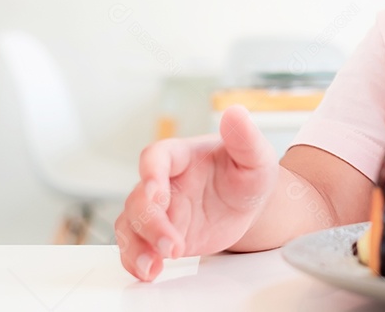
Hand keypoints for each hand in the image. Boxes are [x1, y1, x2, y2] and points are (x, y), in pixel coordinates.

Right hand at [116, 105, 278, 280]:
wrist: (250, 204)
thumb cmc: (248, 173)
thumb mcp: (255, 156)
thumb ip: (244, 137)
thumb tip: (235, 112)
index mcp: (182, 156)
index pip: (155, 157)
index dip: (150, 173)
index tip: (157, 193)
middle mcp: (164, 182)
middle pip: (139, 198)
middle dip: (151, 223)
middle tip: (173, 244)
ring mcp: (159, 210)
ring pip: (129, 224)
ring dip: (136, 246)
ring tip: (152, 266)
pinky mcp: (159, 234)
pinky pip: (135, 246)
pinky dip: (136, 260)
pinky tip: (149, 272)